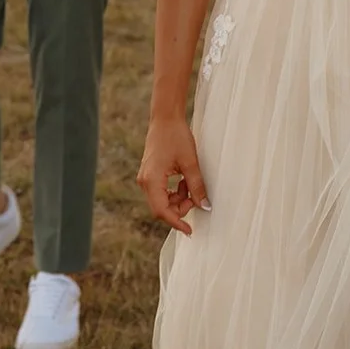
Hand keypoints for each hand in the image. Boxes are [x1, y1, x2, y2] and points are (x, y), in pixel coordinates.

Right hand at [137, 116, 210, 235]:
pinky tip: (183, 181)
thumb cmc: (176, 136)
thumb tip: (205, 206)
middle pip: (161, 208)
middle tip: (195, 196)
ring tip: (190, 183)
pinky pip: (160, 192)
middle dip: (179, 207)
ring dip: (177, 199)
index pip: (162, 211)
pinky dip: (173, 192)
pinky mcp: (149, 174)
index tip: (190, 231)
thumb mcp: (190, 162)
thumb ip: (197, 186)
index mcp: (152, 180)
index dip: (176, 222)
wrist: (165, 118)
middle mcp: (144, 182)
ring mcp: (145, 178)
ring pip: (161, 201)